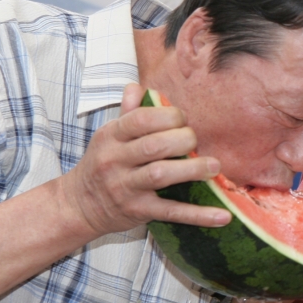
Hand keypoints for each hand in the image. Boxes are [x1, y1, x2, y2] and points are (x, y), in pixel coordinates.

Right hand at [55, 83, 228, 239]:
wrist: (79, 205)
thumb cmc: (103, 164)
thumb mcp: (107, 137)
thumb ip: (127, 113)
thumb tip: (137, 87)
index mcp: (111, 136)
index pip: (141, 119)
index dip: (168, 116)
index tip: (183, 120)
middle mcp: (115, 161)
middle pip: (154, 146)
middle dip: (183, 140)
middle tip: (196, 142)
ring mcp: (126, 188)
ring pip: (161, 175)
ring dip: (192, 170)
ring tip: (214, 167)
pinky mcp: (138, 211)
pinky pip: (171, 212)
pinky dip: (199, 215)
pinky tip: (223, 216)